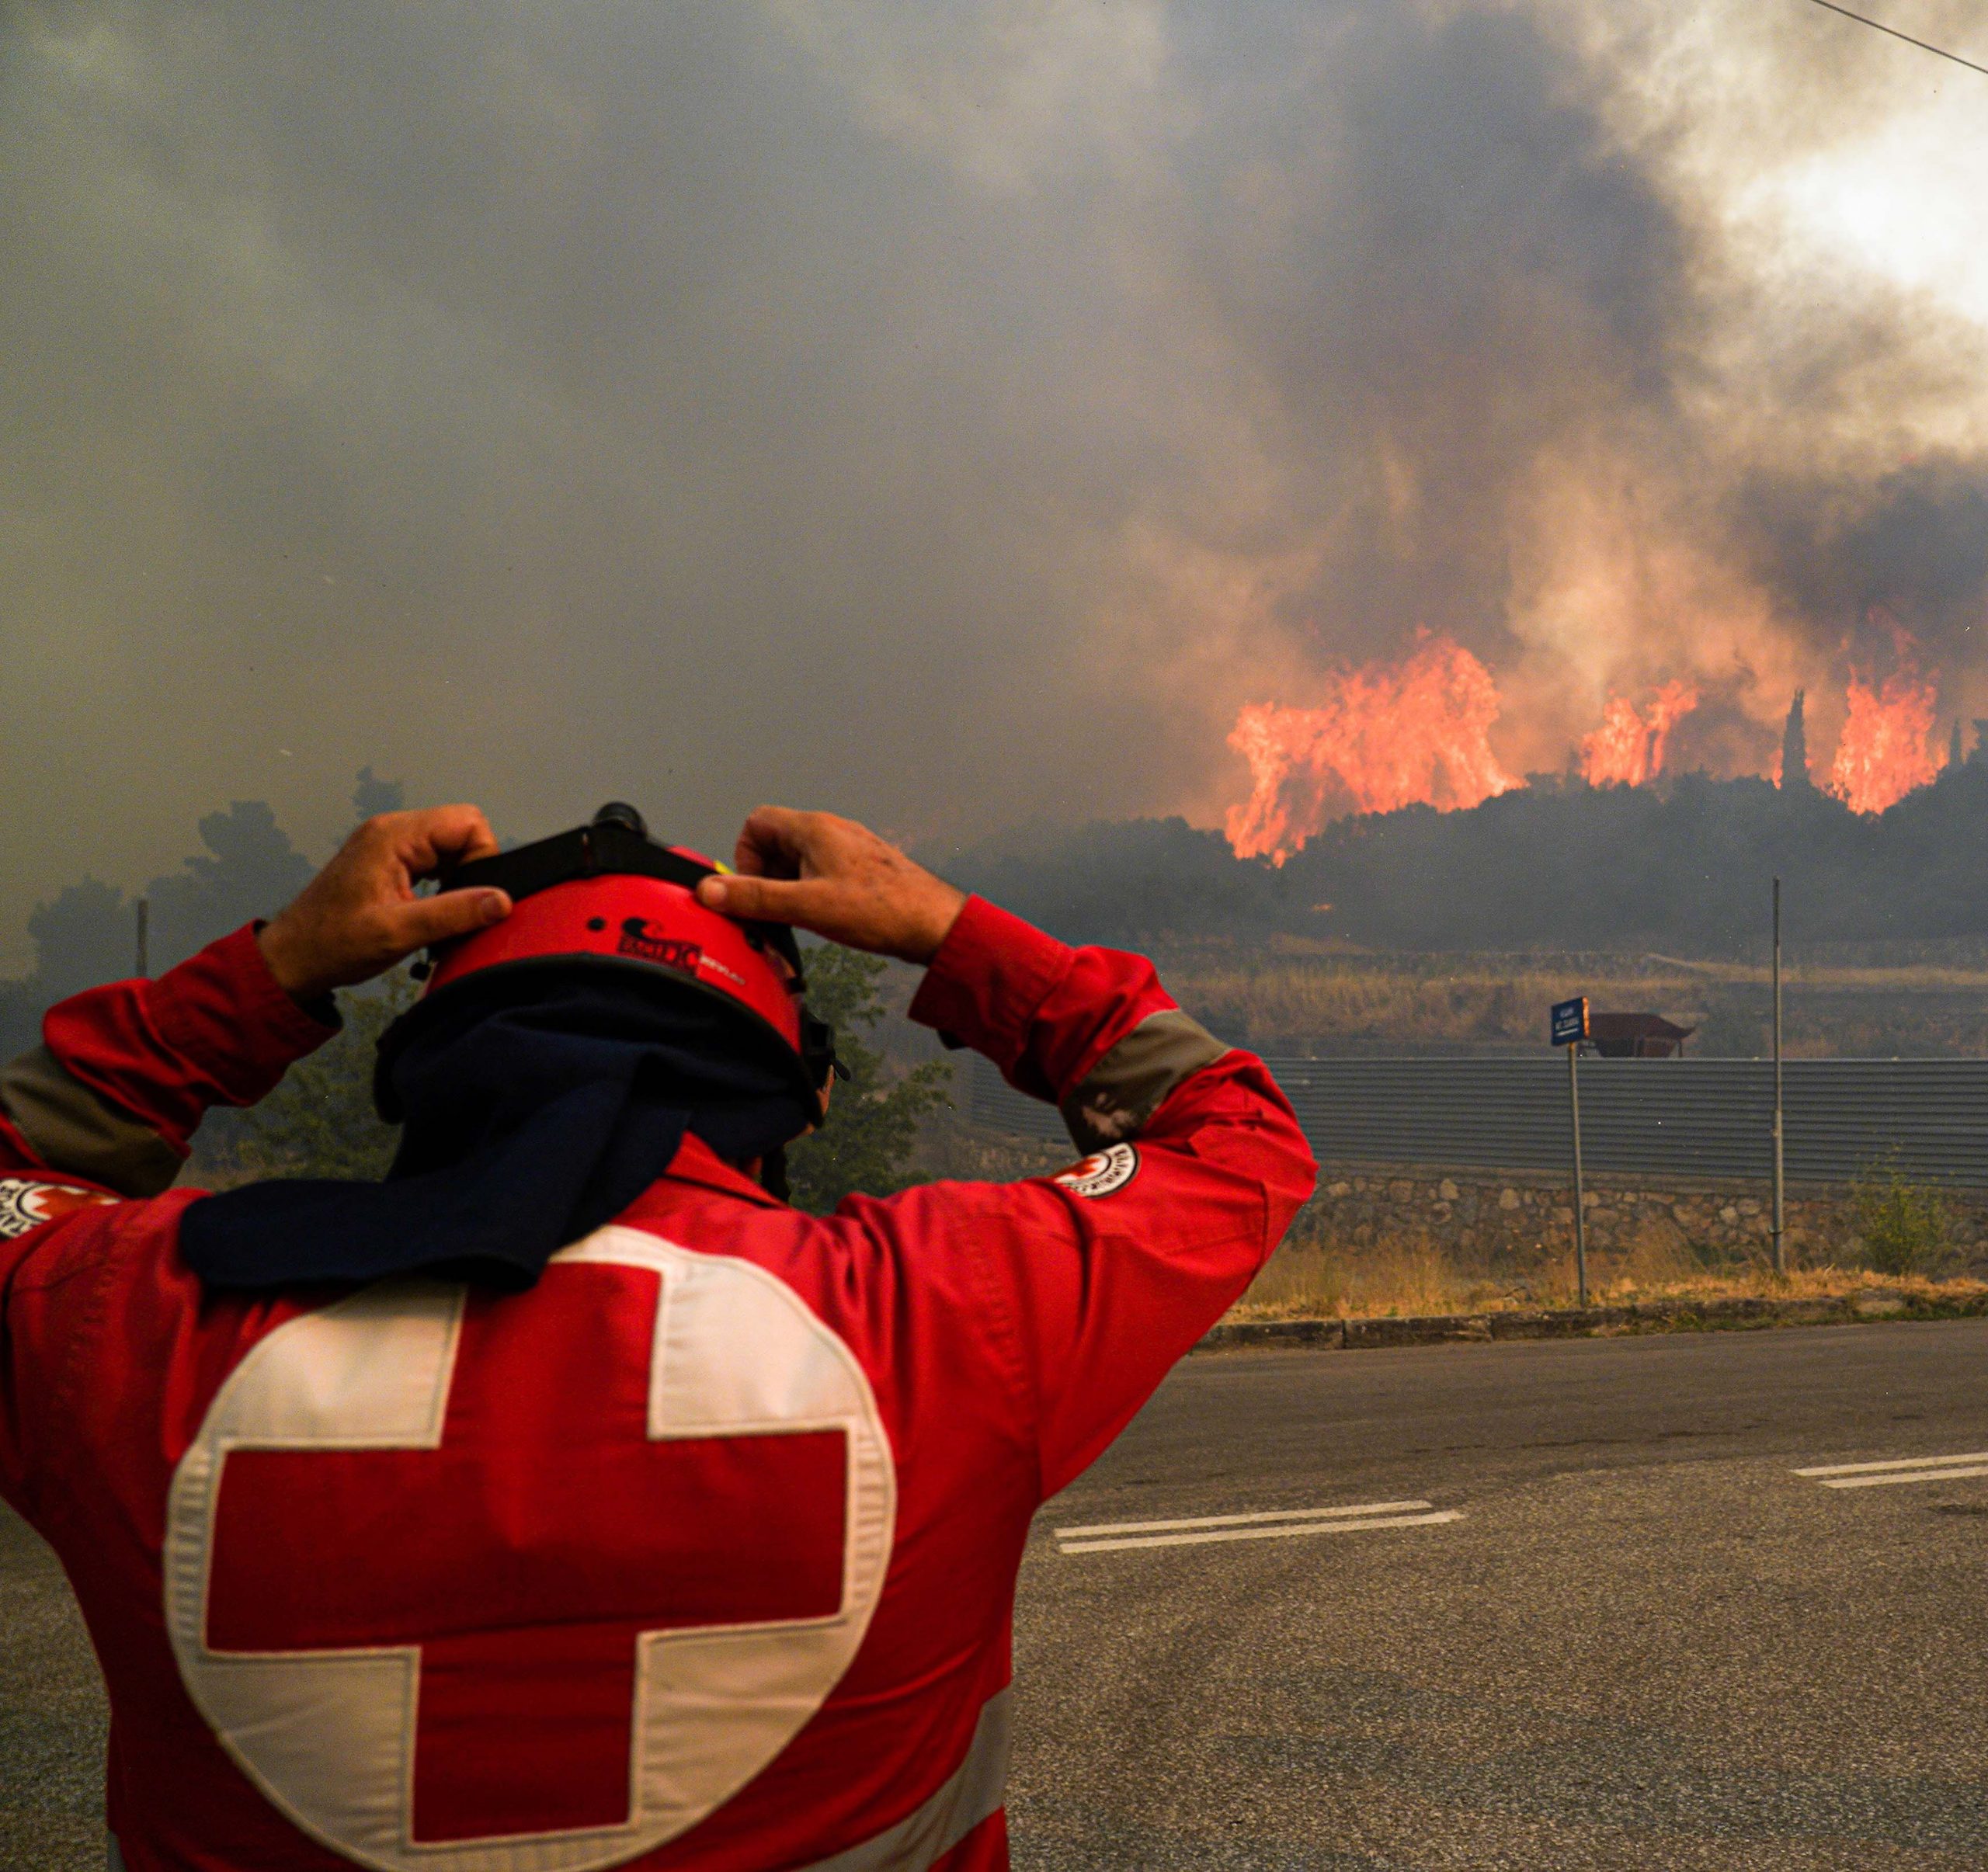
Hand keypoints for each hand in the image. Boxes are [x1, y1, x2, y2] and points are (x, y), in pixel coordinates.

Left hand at [257, 807, 512, 1001]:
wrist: (292, 958)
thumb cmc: (331, 943)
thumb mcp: (397, 933)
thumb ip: (453, 913)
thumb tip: (500, 901)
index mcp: (392, 836)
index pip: (467, 822)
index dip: (483, 858)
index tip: (475, 897)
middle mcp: (391, 831)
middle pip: (461, 831)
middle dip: (471, 870)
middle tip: (458, 907)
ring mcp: (388, 844)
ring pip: (450, 846)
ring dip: (457, 878)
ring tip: (441, 911)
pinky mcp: (388, 860)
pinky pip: (433, 859)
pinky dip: (443, 883)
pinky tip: (431, 908)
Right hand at [695, 808, 964, 964]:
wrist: (934, 924)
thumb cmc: (879, 910)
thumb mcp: (806, 905)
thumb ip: (755, 897)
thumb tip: (709, 891)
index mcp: (814, 829)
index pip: (757, 822)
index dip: (745, 856)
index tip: (753, 889)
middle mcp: (832, 831)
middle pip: (777, 842)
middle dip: (766, 876)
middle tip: (776, 908)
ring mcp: (849, 848)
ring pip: (800, 860)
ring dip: (790, 887)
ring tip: (803, 916)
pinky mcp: (862, 868)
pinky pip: (822, 872)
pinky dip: (812, 892)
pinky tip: (826, 917)